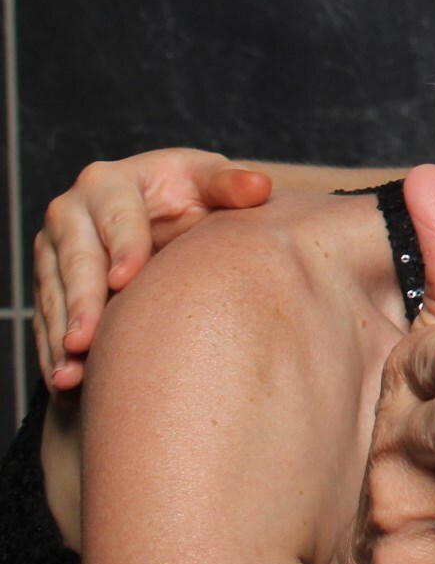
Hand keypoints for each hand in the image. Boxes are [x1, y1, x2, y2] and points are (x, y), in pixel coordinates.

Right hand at [35, 148, 273, 391]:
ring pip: (54, 296)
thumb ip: (232, 185)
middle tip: (85, 340)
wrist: (164, 213)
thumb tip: (259, 188)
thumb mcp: (209, 182)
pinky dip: (52, 353)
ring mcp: (53, 251)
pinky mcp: (49, 284)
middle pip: (75, 261)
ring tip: (70, 373)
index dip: (123, 248)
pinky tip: (64, 381)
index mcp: (109, 183)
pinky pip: (46, 320)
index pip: (116, 217)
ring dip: (59, 337)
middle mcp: (71, 214)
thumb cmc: (190, 193)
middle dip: (81, 301)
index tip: (126, 280)